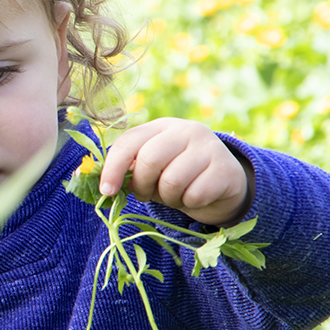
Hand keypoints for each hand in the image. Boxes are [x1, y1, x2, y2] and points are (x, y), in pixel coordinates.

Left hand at [99, 118, 253, 226]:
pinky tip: (196, 196)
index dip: (113, 167)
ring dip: (169, 198)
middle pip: (150, 160)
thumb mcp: (152, 170)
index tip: (107, 191)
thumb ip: (130, 171)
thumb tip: (104, 187)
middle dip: (142, 185)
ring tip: (176, 195)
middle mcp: (186, 130)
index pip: (129, 141)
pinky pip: (195, 195)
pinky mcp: (225, 168)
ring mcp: (209, 147)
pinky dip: (190, 203)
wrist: (223, 183)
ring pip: (172, 181)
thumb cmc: (178, 176)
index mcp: (161, 127)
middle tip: (147, 195)